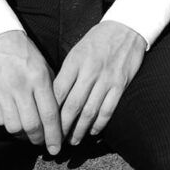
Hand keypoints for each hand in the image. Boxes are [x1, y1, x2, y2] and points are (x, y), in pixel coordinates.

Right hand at [0, 30, 62, 153]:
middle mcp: (20, 87)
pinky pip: (0, 119)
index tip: (57, 148)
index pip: (50, 114)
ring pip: (14, 126)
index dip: (54, 135)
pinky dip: (8, 124)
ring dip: (23, 135)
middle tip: (42, 143)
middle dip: (39, 139)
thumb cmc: (24, 53)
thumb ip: (51, 90)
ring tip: (28, 133)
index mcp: (38, 79)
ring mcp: (2, 92)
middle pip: (32, 125)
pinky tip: (14, 120)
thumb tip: (58, 116)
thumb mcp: (44, 66)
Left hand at [52, 20, 145, 144]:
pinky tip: (93, 131)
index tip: (44, 125)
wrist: (126, 28)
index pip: (57, 93)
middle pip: (71, 106)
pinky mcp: (120, 84)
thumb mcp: (76, 51)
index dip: (49, 112)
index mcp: (74, 63)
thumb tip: (54, 97)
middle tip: (55, 141)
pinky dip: (100, 123)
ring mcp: (106, 79)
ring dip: (79, 130)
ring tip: (72, 141)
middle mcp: (89, 72)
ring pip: (89, 111)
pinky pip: (108, 109)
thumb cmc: (97, 40)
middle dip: (62, 128)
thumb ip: (67, 73)